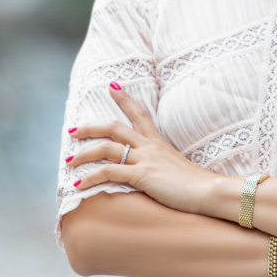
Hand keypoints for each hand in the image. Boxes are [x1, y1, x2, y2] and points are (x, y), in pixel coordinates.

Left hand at [67, 85, 217, 214]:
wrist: (208, 190)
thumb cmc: (196, 184)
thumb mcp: (176, 167)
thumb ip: (163, 164)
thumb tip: (157, 170)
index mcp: (158, 142)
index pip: (139, 113)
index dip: (124, 98)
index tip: (112, 85)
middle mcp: (149, 146)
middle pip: (114, 127)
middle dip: (90, 127)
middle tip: (72, 130)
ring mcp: (145, 159)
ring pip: (106, 148)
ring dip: (84, 153)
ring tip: (68, 161)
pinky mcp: (142, 175)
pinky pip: (109, 172)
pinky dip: (90, 177)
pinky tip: (78, 185)